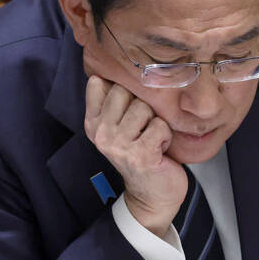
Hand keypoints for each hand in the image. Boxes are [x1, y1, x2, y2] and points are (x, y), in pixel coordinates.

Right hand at [84, 76, 187, 237]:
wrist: (152, 195)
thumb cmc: (142, 153)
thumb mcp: (120, 126)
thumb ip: (113, 99)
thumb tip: (115, 63)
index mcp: (93, 122)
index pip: (100, 83)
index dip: (122, 89)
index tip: (128, 109)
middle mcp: (100, 133)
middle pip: (126, 91)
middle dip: (143, 106)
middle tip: (144, 128)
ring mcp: (118, 145)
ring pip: (145, 107)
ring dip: (156, 122)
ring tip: (152, 139)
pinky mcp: (139, 154)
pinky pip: (160, 125)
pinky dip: (166, 135)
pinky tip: (160, 149)